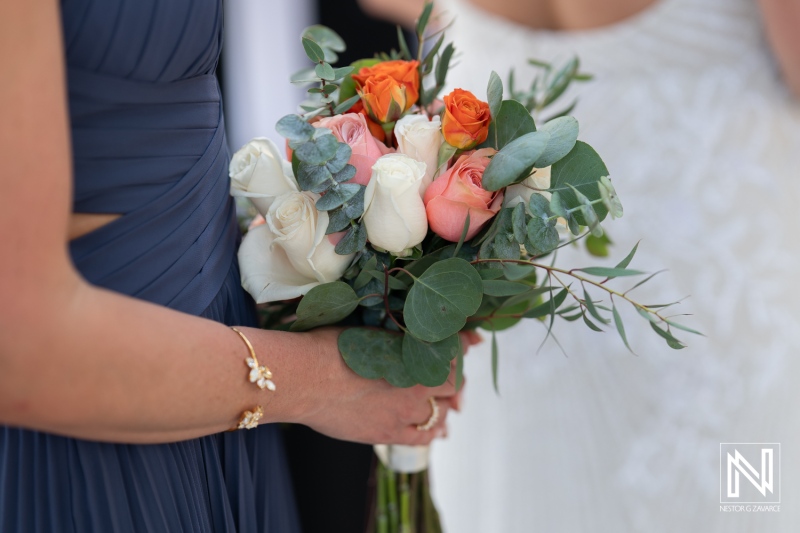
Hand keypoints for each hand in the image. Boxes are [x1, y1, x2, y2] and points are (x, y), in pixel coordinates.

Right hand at [278, 328, 479, 445]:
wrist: (305, 377)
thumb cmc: (327, 345)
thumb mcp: (364, 327)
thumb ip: (391, 330)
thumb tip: (403, 324)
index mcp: (412, 349)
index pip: (453, 348)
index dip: (463, 344)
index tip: (469, 341)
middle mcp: (416, 380)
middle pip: (453, 381)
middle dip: (455, 377)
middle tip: (451, 376)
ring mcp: (405, 409)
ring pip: (442, 410)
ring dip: (446, 404)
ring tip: (446, 402)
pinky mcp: (389, 432)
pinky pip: (423, 436)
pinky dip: (434, 431)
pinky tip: (438, 429)